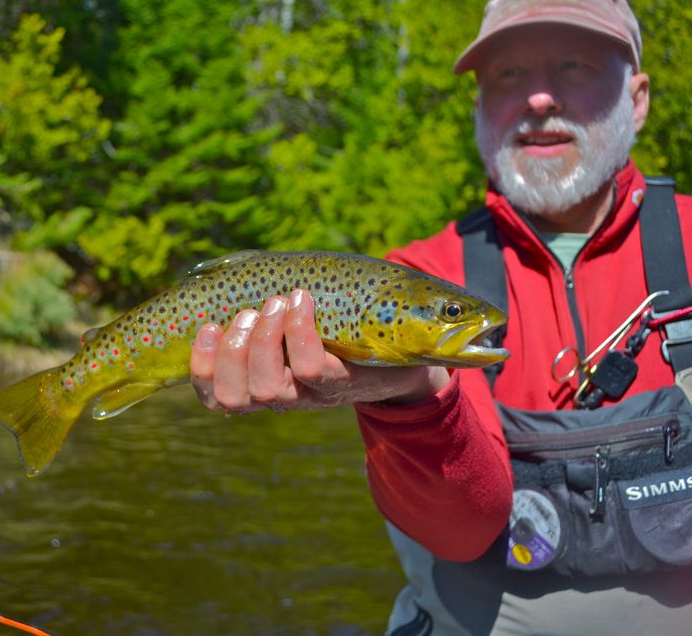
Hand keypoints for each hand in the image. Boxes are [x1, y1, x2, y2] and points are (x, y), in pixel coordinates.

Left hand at [189, 289, 448, 413]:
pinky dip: (201, 363)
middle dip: (260, 341)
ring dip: (230, 350)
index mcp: (346, 382)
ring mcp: (273, 396)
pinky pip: (212, 395)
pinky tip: (208, 328)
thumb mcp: (414, 320)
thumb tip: (489, 328)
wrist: (364, 358)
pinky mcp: (246, 389)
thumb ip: (440, 318)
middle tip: (271, 302)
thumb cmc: (388, 329)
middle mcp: (306, 397)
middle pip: (267, 389)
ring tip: (244, 314)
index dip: (298, 339)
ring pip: (236, 396)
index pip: (314, 376)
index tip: (300, 294)